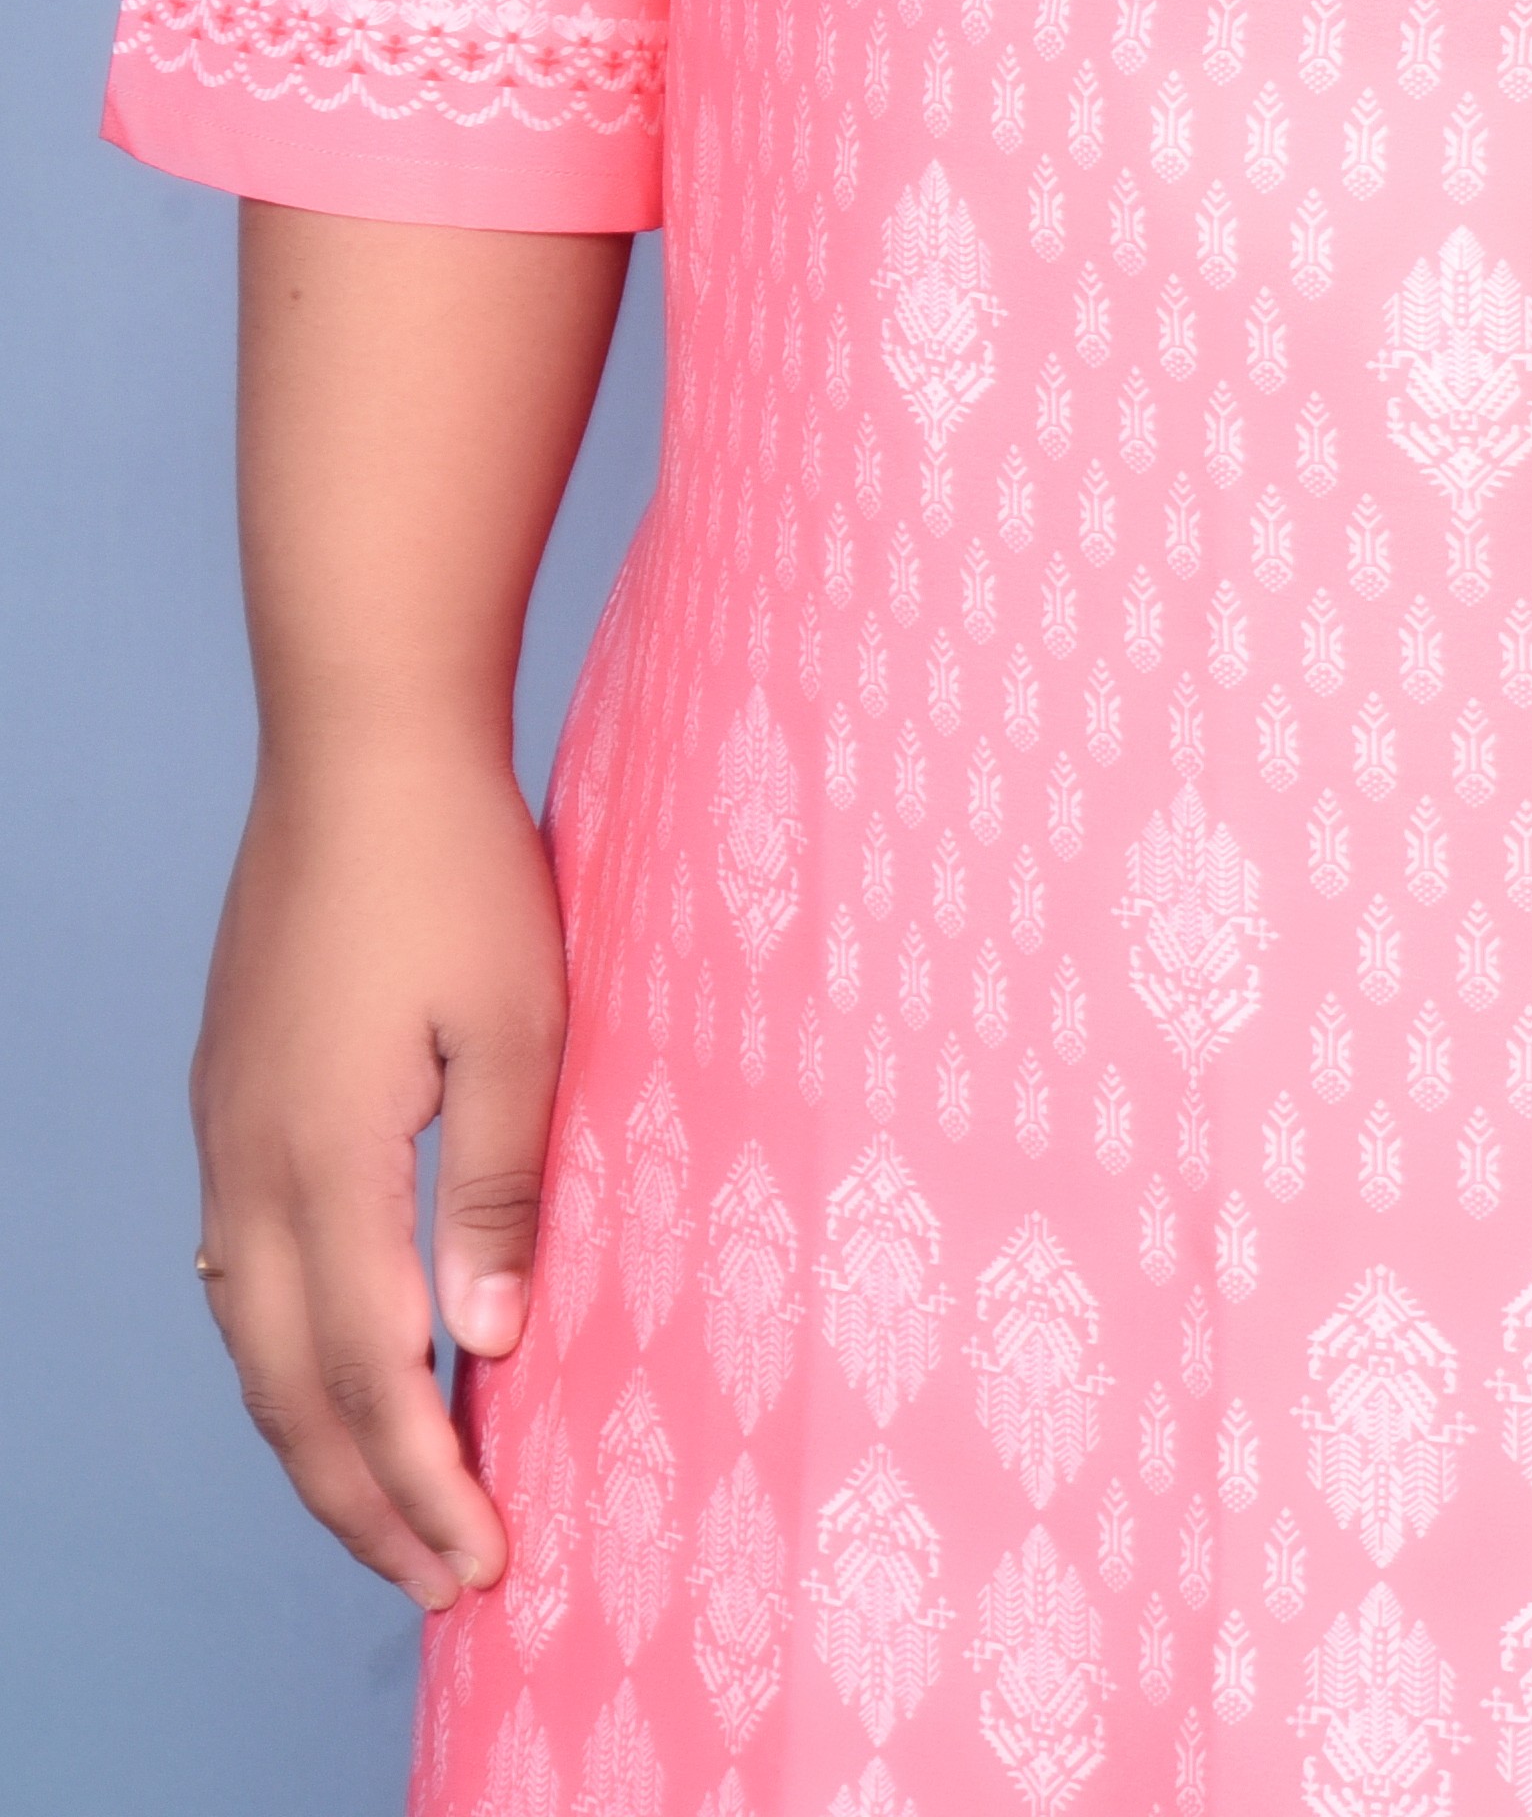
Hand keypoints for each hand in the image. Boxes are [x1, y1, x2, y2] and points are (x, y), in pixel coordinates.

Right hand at [189, 739, 567, 1607]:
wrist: (360, 739)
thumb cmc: (458, 867)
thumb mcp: (517, 1025)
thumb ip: (496, 1188)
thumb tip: (485, 1346)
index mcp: (323, 1163)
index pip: (367, 1376)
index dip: (422, 1483)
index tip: (480, 1565)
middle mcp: (249, 1168)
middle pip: (287, 1390)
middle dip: (362, 1499)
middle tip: (440, 1580)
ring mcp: (226, 1132)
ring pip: (247, 1341)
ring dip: (316, 1434)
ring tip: (390, 1502)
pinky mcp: (230, 1094)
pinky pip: (235, 1270)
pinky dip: (282, 1350)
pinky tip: (328, 1365)